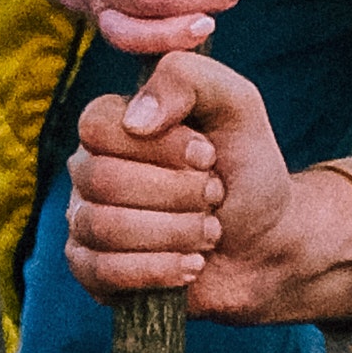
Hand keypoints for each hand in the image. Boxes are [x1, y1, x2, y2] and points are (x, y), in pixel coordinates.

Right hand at [67, 50, 291, 304]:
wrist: (266, 242)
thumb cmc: (245, 168)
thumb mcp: (235, 104)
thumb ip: (187, 79)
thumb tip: (135, 120)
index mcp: (112, 125)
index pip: (98, 127)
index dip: (159, 145)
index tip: (208, 155)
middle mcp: (89, 171)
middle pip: (102, 180)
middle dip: (176, 193)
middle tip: (215, 194)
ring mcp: (85, 223)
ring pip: (103, 228)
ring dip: (174, 232)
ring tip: (210, 232)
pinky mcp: (93, 273)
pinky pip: (102, 272)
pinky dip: (158, 269)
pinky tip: (193, 265)